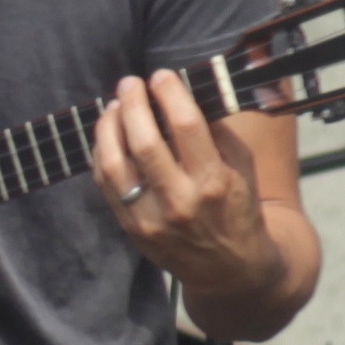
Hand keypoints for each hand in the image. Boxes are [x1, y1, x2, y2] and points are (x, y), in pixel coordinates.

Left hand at [92, 72, 284, 307]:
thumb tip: (182, 95)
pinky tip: (108, 137)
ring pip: (115, 163)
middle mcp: (180, 201)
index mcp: (213, 182)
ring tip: (113, 106)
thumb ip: (216, 132)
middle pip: (144, 141)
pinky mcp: (132, 229)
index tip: (161, 76)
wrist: (229, 269)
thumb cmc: (237, 209)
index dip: (169, 93)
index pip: (185, 125)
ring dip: (109, 127)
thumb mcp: (241, 168)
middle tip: (129, 83)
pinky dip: (102, 154)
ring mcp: (151, 219)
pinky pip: (106, 184)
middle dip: (132, 103)